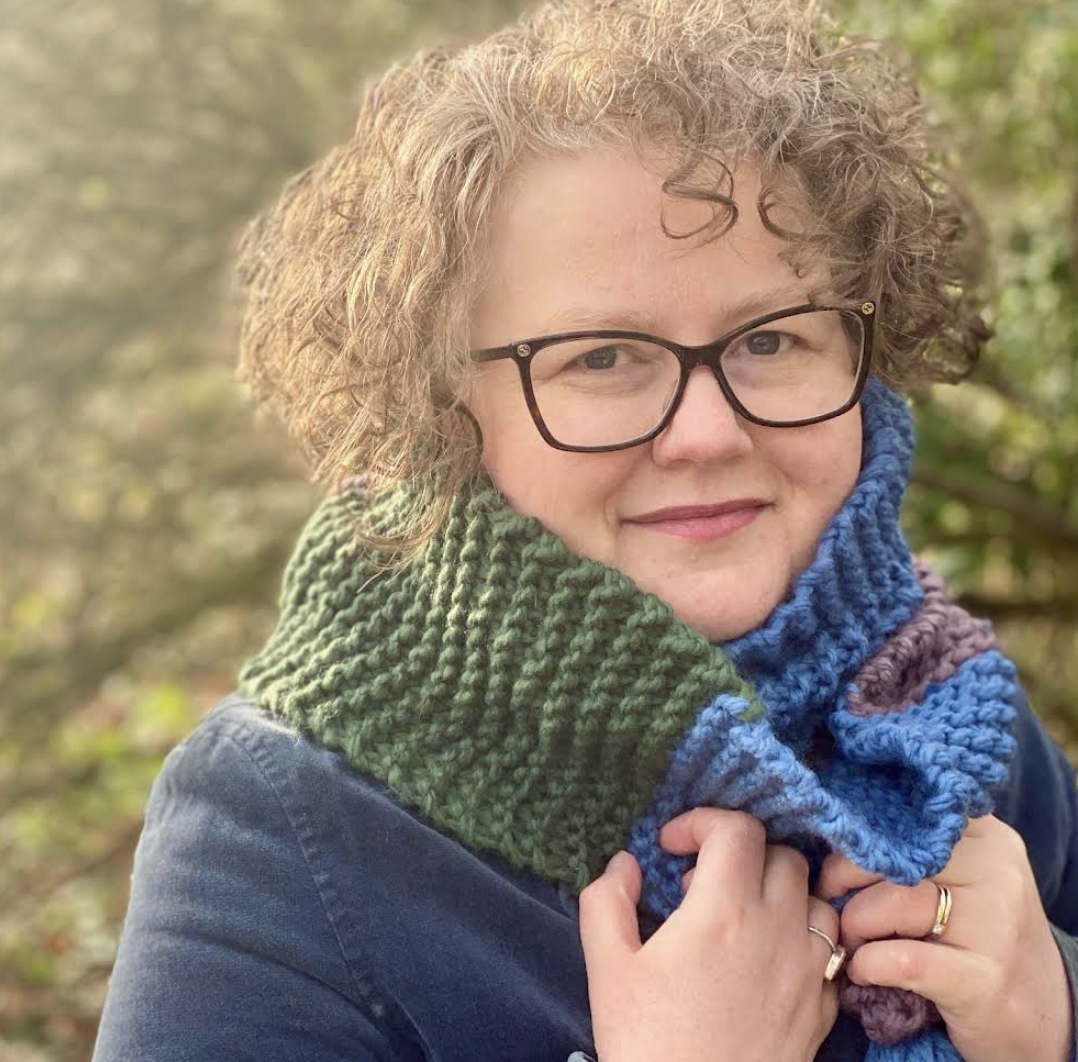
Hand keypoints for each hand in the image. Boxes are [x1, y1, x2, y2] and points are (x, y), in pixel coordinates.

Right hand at [578, 808, 840, 1061]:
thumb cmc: (649, 1045)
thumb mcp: (607, 969)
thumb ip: (606, 900)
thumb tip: (624, 863)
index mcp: (724, 910)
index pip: (737, 828)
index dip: (701, 822)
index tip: (671, 846)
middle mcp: (777, 930)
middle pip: (782, 854)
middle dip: (741, 853)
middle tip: (701, 881)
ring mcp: (808, 972)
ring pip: (815, 899)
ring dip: (780, 892)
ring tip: (741, 915)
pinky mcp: (823, 1010)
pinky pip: (830, 951)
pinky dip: (803, 939)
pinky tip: (768, 959)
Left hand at [816, 813, 1072, 1061]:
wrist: (1041, 1011)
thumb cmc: (976, 932)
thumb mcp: (959, 875)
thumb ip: (913, 844)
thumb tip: (833, 824)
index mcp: (985, 836)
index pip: (904, 812)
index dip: (859, 831)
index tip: (833, 847)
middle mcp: (996, 872)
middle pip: (894, 854)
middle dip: (844, 876)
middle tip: (831, 897)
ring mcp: (995, 926)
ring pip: (896, 902)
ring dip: (855, 922)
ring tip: (850, 938)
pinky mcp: (984, 980)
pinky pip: (905, 959)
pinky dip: (869, 963)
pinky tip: (861, 970)